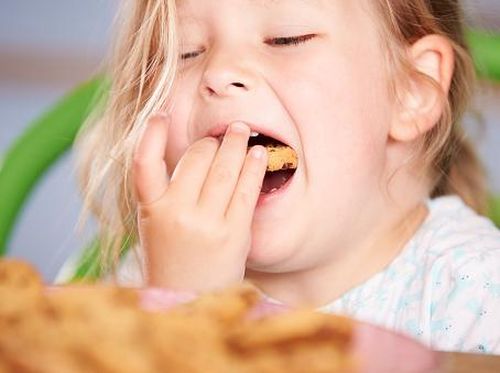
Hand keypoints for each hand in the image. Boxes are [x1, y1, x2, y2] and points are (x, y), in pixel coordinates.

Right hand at [133, 115, 267, 291]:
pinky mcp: (234, 233)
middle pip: (197, 158)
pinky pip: (247, 189)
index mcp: (150, 210)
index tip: (162, 115)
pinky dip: (254, 166)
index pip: (143, 163)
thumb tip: (197, 153)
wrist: (190, 300)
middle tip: (224, 133)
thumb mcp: (156, 226)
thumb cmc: (173, 258)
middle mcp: (176, 214)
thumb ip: (167, 193)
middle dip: (212, 141)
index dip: (151, 134)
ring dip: (237, 143)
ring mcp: (206, 224)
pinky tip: (259, 154)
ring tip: (244, 131)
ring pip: (225, 168)